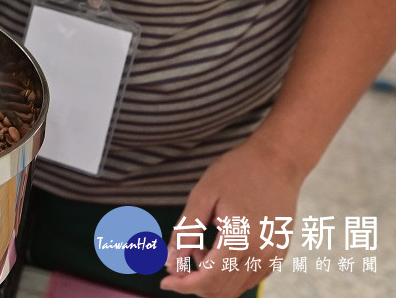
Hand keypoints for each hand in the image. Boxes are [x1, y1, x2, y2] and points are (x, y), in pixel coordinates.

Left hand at [160, 137, 305, 296]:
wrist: (278, 160)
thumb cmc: (237, 172)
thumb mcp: (203, 195)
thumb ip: (186, 231)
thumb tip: (170, 261)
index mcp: (242, 240)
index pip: (209, 280)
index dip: (183, 284)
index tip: (165, 280)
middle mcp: (262, 255)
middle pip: (222, 290)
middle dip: (194, 282)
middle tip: (179, 258)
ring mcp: (274, 257)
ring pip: (236, 287)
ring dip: (211, 278)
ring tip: (199, 247)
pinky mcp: (278, 255)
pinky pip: (249, 278)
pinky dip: (227, 273)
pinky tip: (216, 248)